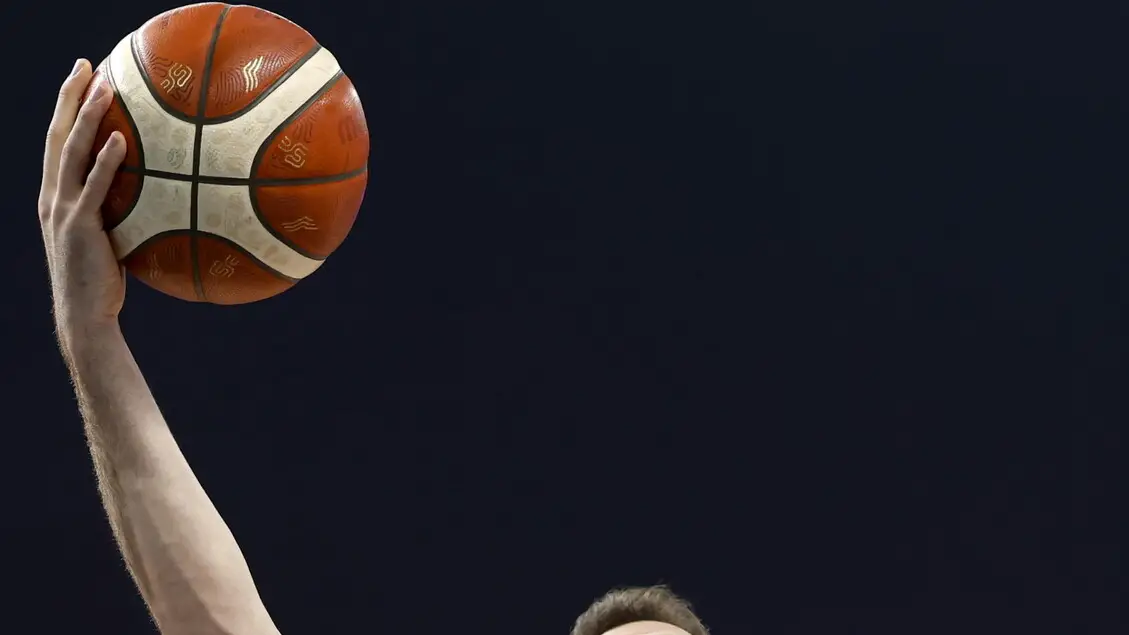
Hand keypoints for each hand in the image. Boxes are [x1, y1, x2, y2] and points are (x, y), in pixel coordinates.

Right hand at [39, 59, 127, 348]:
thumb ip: (119, 210)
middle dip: (69, 97)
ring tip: (104, 86)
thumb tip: (158, 193)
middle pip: (56, 135)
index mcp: (56, 196)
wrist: (85, 314)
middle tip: (85, 65)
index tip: (82, 77)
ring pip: (71, 151)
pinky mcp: (80, 226)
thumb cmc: (102, 279)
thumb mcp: (109, 236)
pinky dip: (105, 160)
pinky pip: (94, 186)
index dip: (67, 108)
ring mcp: (63, 210)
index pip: (58, 141)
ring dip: (88, 116)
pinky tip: (121, 138)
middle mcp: (52, 196)